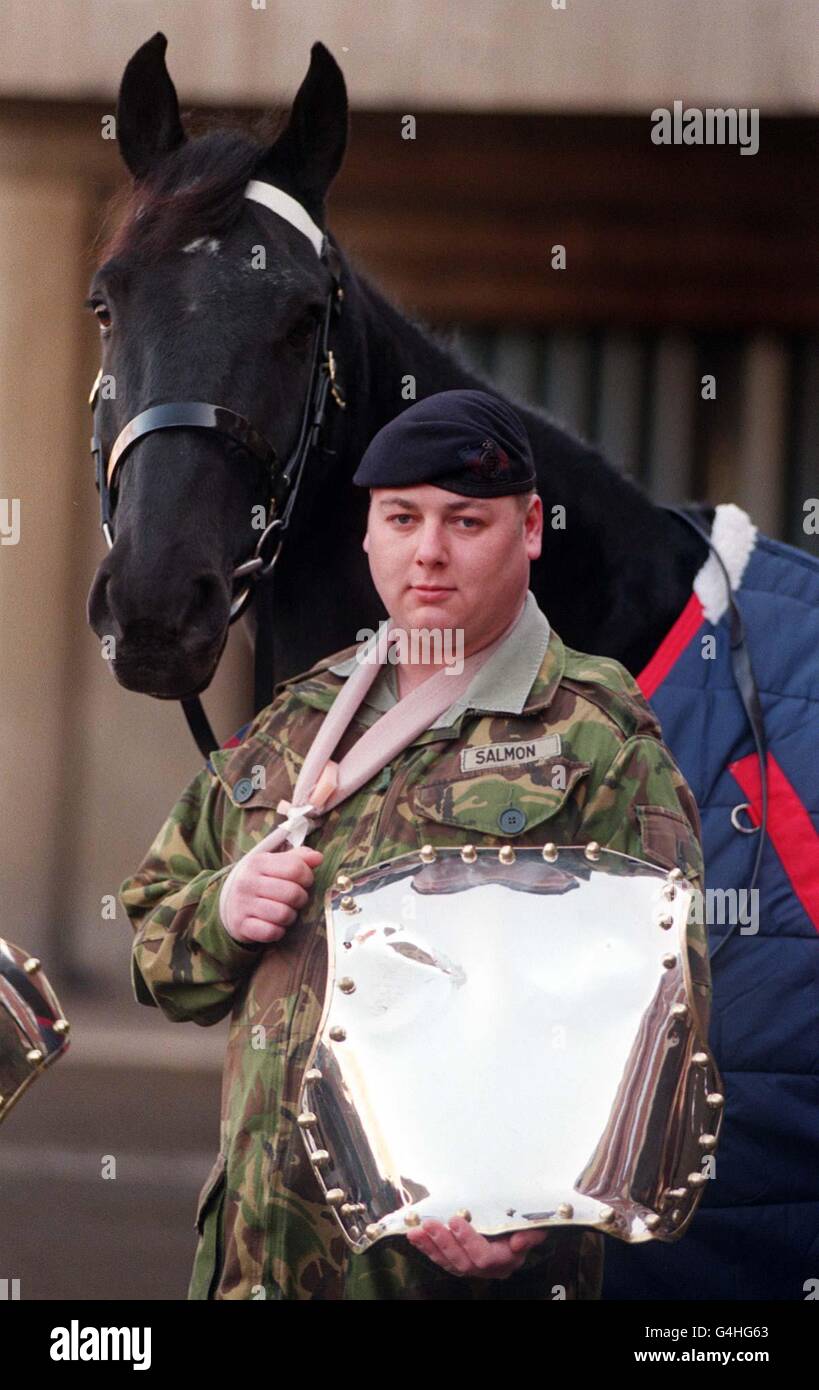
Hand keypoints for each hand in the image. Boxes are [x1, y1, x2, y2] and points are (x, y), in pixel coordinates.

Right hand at [219, 845, 322, 943]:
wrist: (230, 903)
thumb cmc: (261, 881)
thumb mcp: (276, 864)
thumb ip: (299, 858)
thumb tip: (318, 858)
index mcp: (258, 862)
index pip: (295, 867)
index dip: (307, 877)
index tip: (305, 882)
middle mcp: (248, 882)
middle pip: (292, 893)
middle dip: (301, 899)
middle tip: (296, 900)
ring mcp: (242, 904)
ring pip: (283, 914)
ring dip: (290, 916)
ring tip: (286, 912)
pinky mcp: (241, 925)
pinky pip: (271, 932)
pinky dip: (279, 931)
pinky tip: (275, 925)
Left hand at [406, 1215, 546, 1278]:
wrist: (518, 1226)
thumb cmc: (525, 1222)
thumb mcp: (535, 1225)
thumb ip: (530, 1234)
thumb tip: (518, 1242)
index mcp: (506, 1260)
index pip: (485, 1257)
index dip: (469, 1241)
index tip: (456, 1220)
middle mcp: (487, 1269)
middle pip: (463, 1262)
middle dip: (444, 1243)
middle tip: (430, 1224)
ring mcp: (471, 1267)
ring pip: (448, 1263)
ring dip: (431, 1247)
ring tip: (416, 1231)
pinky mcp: (458, 1262)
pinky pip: (441, 1260)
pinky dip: (427, 1248)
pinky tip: (415, 1236)